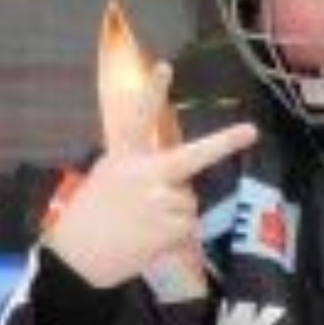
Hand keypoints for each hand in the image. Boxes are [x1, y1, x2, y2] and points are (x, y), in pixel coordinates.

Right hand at [42, 74, 255, 289]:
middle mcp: (144, 174)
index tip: (165, 66)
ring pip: (189, 203)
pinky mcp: (167, 227)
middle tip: (250, 131)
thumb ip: (137, 167)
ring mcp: (157, 201)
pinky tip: (149, 240)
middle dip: (225, 142)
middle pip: (192, 156)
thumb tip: (172, 176)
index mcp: (123, 157)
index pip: (138, 118)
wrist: (74, 258)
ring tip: (145, 226)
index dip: (152, 92)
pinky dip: (176, 236)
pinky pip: (188, 227)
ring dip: (176, 215)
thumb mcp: (106, 178)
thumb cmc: (89, 218)